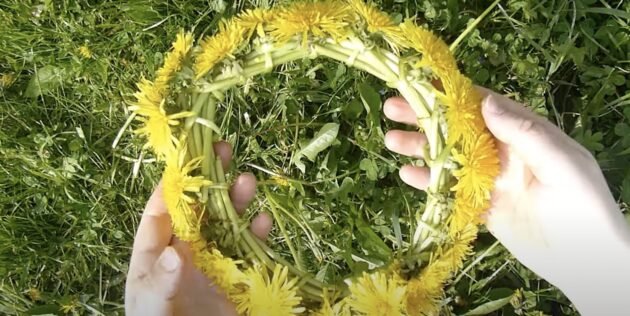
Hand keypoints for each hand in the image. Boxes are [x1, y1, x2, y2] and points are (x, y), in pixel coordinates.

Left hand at [125, 142, 272, 315]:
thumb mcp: (155, 307)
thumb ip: (162, 282)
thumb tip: (177, 254)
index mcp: (154, 256)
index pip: (158, 214)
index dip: (171, 185)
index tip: (184, 159)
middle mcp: (184, 253)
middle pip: (197, 209)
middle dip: (210, 181)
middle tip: (223, 149)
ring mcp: (212, 263)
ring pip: (225, 223)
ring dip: (236, 201)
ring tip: (247, 180)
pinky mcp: (237, 276)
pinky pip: (248, 248)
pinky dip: (256, 232)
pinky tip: (262, 219)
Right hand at [384, 89, 629, 314]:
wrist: (586, 261)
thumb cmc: (582, 207)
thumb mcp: (561, 163)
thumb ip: (525, 133)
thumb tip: (486, 101)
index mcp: (523, 134)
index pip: (482, 105)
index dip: (451, 94)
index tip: (420, 83)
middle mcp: (502, 152)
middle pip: (458, 129)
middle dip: (425, 117)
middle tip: (392, 108)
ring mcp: (489, 179)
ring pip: (448, 158)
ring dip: (420, 148)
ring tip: (391, 140)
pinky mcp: (481, 206)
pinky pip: (449, 190)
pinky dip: (428, 182)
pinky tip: (407, 176)